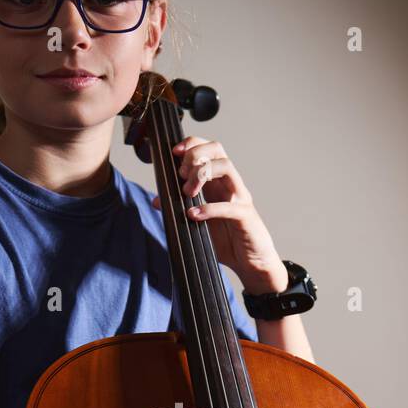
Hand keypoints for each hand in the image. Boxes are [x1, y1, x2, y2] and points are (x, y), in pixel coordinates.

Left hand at [150, 137, 288, 293]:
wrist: (251, 263)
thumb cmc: (227, 240)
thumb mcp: (197, 222)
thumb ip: (178, 208)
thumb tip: (157, 200)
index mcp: (219, 182)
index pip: (209, 149)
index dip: (192, 144)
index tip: (174, 153)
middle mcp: (230, 185)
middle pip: (217, 150)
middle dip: (195, 155)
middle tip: (181, 174)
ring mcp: (240, 198)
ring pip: (226, 167)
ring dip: (202, 174)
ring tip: (187, 192)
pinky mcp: (245, 216)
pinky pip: (229, 206)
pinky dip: (208, 208)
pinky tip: (193, 215)